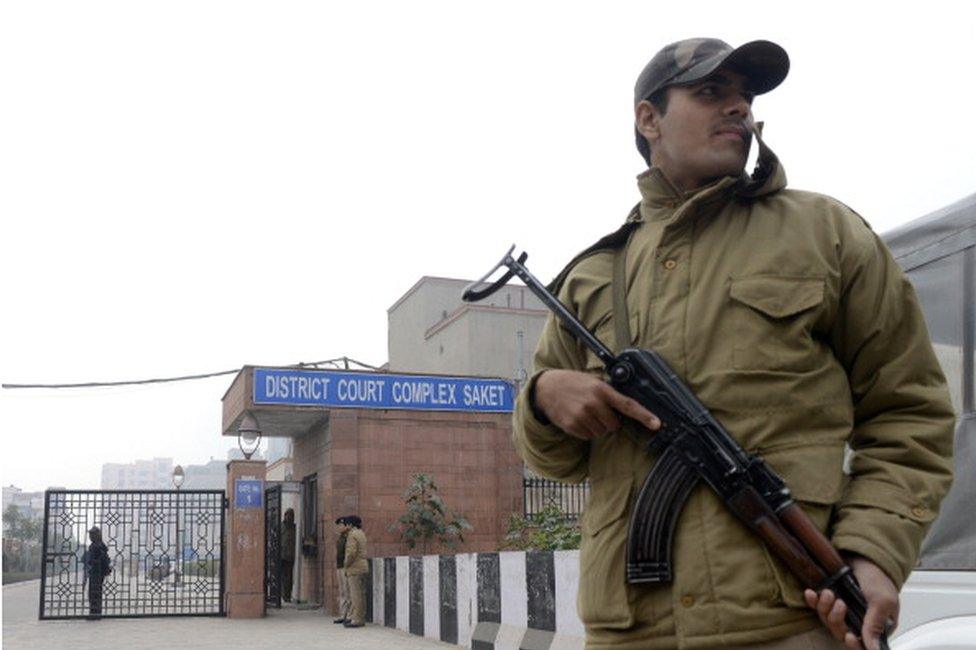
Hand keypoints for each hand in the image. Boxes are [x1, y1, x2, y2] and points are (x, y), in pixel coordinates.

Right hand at [534, 369, 660, 438]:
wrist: (546, 388)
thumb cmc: (573, 383)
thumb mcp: (592, 380)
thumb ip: (608, 392)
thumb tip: (625, 406)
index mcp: (601, 390)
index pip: (628, 405)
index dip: (644, 415)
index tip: (656, 423)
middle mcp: (593, 403)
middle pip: (614, 425)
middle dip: (609, 421)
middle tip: (597, 411)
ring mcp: (582, 416)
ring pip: (601, 432)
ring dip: (596, 426)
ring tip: (584, 413)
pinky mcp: (572, 426)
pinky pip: (588, 436)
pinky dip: (585, 430)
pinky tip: (576, 418)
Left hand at [803, 556, 898, 649]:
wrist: (863, 556)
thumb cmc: (878, 578)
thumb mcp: (882, 602)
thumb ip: (875, 625)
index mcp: (875, 627)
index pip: (863, 646)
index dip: (854, 645)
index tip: (849, 636)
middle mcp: (858, 622)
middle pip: (841, 633)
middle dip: (837, 619)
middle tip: (840, 603)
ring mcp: (843, 612)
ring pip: (828, 620)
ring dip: (825, 608)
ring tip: (830, 593)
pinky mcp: (830, 601)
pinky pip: (818, 607)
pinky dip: (813, 601)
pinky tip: (810, 593)